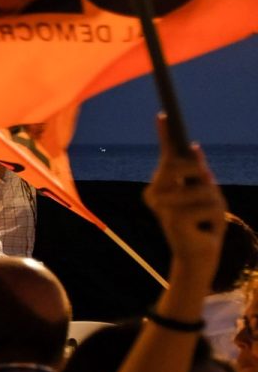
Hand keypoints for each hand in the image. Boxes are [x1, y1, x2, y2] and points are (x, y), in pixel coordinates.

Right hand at [144, 114, 225, 285]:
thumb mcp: (205, 196)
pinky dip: (214, 215)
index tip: (164, 115)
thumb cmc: (203, 224)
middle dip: (198, 171)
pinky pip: (206, 204)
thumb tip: (193, 147)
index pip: (166, 157)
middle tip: (208, 184)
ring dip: (214, 201)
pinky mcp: (174, 219)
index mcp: (161, 186)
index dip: (166, 135)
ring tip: (209, 218)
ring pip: (200, 187)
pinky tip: (206, 228)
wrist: (199, 256)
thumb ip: (198, 175)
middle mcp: (156, 194)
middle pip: (178, 165)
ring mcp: (163, 207)